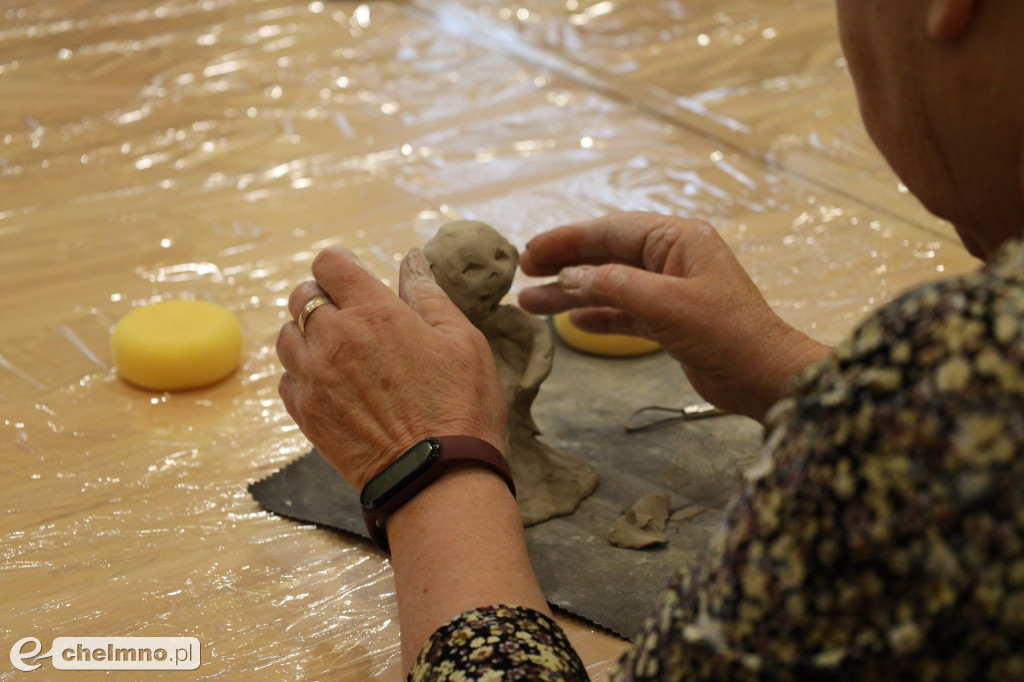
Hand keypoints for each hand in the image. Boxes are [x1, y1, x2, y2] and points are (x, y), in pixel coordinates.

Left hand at [276, 247, 507, 489]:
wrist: (436, 476)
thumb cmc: (461, 406)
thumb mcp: (463, 341)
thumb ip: (430, 296)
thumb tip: (411, 260)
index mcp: (374, 312)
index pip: (330, 264)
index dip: (341, 266)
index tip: (354, 279)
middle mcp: (334, 338)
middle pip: (303, 297)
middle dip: (324, 298)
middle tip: (351, 317)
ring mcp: (314, 377)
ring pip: (288, 336)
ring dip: (308, 335)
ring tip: (338, 351)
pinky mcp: (305, 413)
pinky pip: (287, 378)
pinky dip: (302, 374)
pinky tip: (330, 384)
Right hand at [518, 212, 829, 421]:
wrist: (764, 377)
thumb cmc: (725, 333)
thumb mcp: (664, 304)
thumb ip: (612, 285)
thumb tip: (569, 277)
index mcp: (677, 239)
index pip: (610, 231)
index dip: (567, 241)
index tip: (530, 252)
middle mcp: (672, 258)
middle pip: (606, 255)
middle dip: (563, 265)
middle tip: (522, 274)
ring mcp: (671, 290)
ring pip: (610, 286)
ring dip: (572, 295)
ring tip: (530, 304)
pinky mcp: (670, 321)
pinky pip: (624, 312)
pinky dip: (597, 317)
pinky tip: (572, 323)